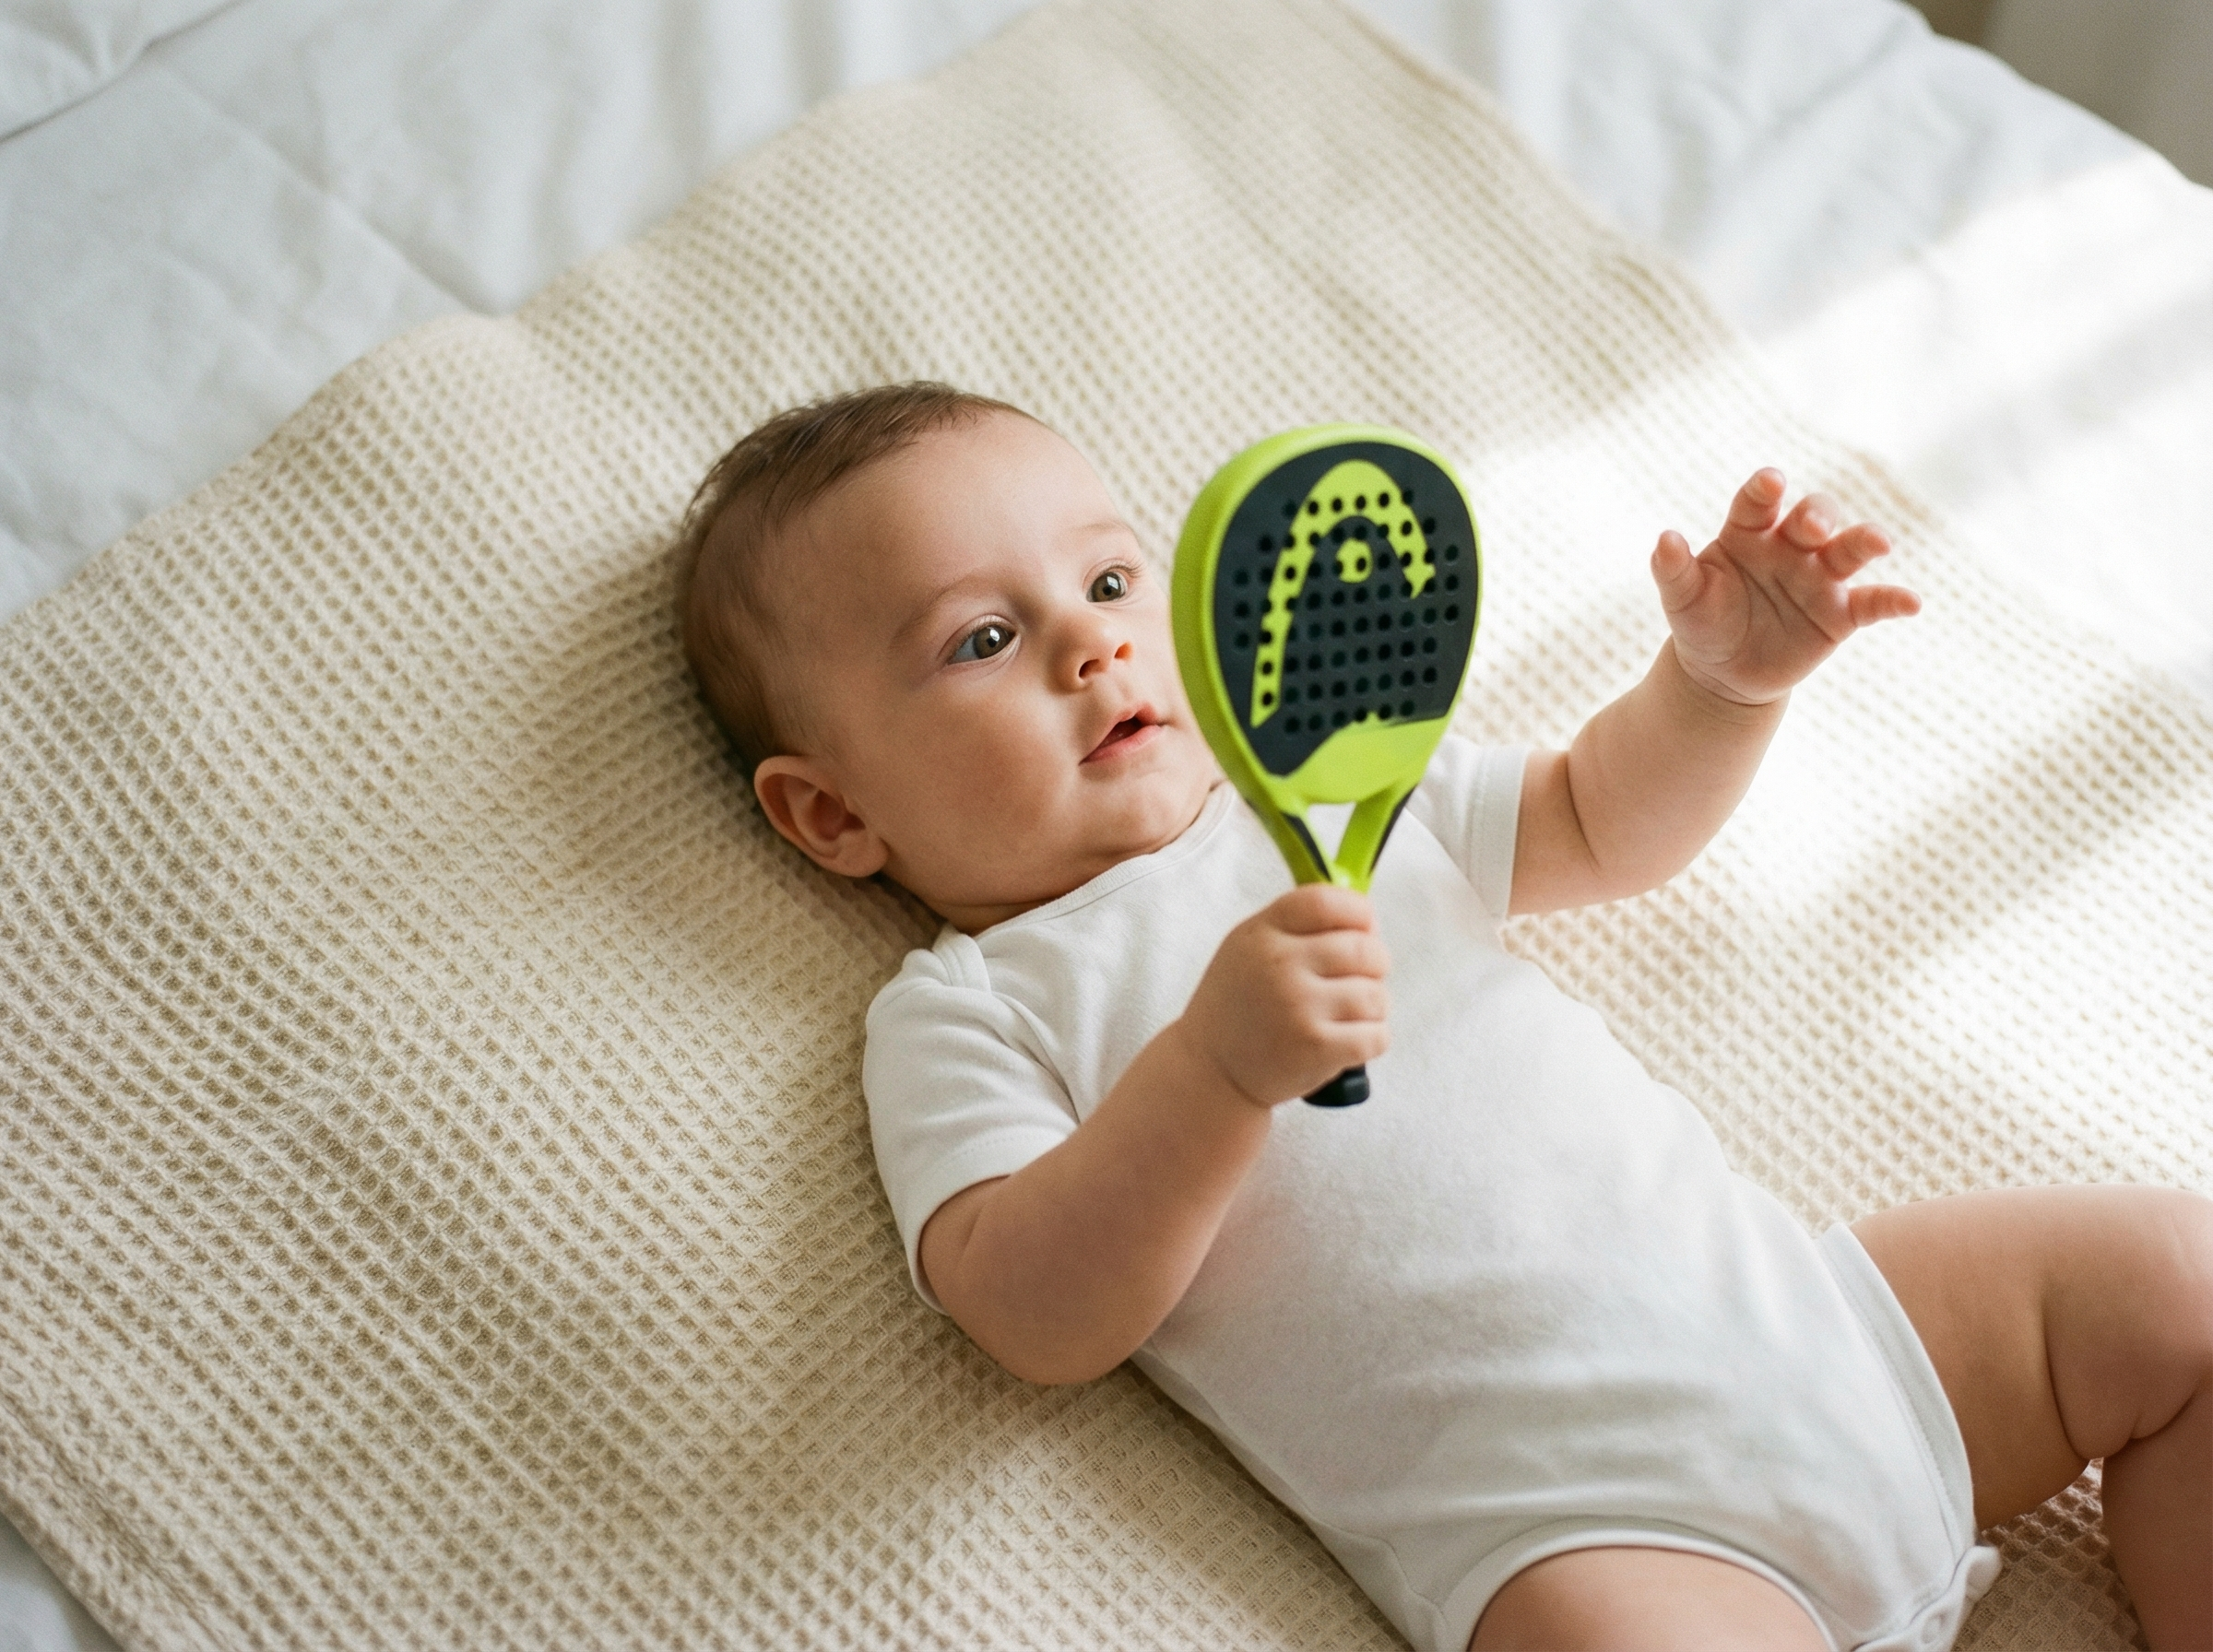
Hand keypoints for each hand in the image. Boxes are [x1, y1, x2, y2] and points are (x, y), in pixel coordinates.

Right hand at [1178, 884, 1389, 1106]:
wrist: (1211, 1068)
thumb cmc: (1241, 1004)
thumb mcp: (1250, 947)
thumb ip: (1300, 925)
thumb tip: (1371, 923)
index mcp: (1263, 934)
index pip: (1327, 902)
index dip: (1359, 912)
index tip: (1364, 929)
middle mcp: (1280, 966)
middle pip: (1365, 949)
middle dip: (1376, 964)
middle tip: (1359, 979)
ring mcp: (1299, 1008)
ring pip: (1377, 996)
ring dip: (1374, 1007)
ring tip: (1348, 1014)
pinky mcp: (1316, 1049)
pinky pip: (1377, 1036)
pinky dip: (1372, 1039)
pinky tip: (1348, 1039)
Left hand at [1652, 469, 1918, 706]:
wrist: (1723, 674)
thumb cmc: (1703, 623)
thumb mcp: (1682, 600)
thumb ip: (1673, 569)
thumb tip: (1665, 539)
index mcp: (1749, 532)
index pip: (1759, 502)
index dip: (1765, 489)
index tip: (1771, 483)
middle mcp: (1790, 546)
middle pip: (1813, 517)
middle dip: (1817, 515)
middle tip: (1813, 527)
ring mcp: (1820, 577)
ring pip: (1850, 549)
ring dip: (1866, 541)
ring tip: (1878, 543)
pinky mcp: (1841, 613)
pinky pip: (1873, 603)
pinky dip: (1894, 601)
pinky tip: (1912, 603)